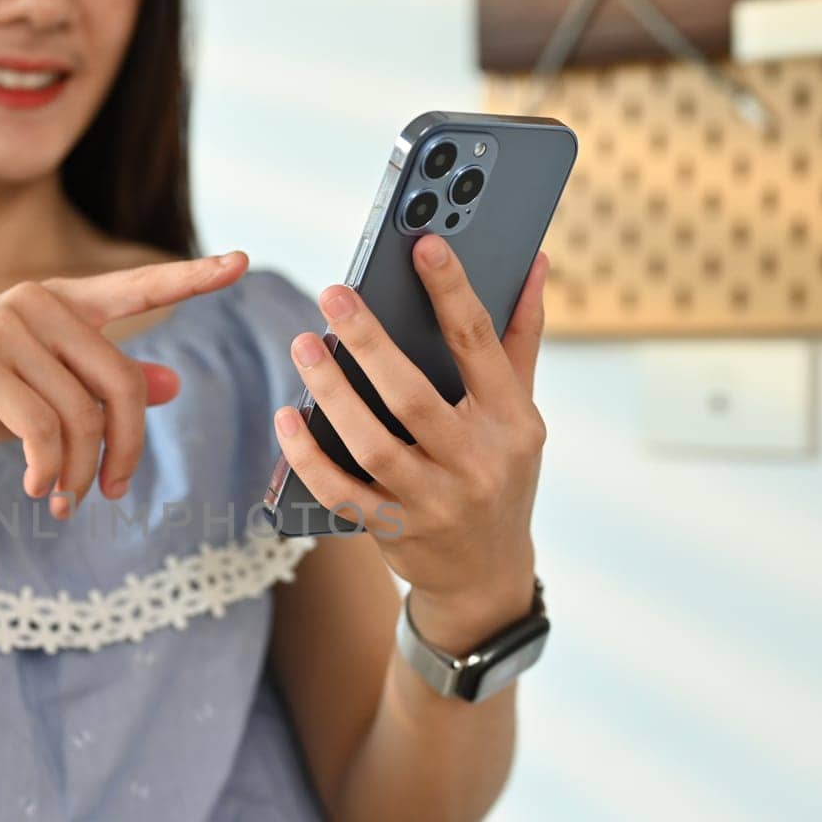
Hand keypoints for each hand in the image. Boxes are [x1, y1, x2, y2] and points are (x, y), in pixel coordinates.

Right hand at [0, 251, 248, 518]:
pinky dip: (48, 470)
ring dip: (81, 472)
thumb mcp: (43, 395)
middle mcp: (36, 301)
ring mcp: (5, 325)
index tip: (241, 264)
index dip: (190, 279)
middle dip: (125, 449)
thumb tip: (172, 383)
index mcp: (59, 303)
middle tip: (111, 493)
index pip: (136, 288)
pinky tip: (37, 489)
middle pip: (122, 382)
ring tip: (65, 500)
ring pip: (83, 414)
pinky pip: (43, 428)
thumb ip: (102, 386)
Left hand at [272, 234, 546, 629]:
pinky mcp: (394, 529)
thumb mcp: (522, 415)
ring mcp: (433, 501)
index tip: (423, 245)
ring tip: (305, 346)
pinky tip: (288, 419)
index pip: (479, 344)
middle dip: (370, 340)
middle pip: (413, 395)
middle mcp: (475, 462)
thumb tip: (534, 263)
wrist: (487, 577)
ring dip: (331, 393)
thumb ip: (520, 339)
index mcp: (511, 421)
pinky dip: (308, 456)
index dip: (452, 291)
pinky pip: (340, 490)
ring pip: (371, 442)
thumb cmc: (501, 475)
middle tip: (334, 293)